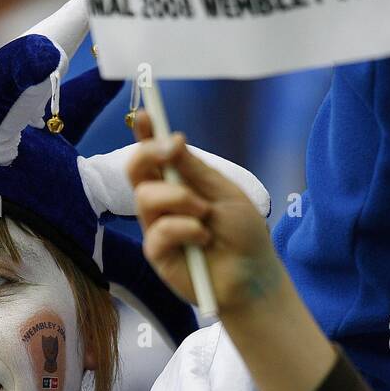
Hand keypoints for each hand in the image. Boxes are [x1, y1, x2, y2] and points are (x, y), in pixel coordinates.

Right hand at [126, 112, 287, 316]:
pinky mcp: (157, 254)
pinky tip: (203, 240)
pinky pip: (160, 230)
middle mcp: (163, 203)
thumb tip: (173, 138)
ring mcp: (157, 228)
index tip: (147, 114)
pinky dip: (185, 229)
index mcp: (180, 183)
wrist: (253, 276)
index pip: (156, 155)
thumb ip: (195, 170)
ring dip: (179, 198)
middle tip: (173, 150)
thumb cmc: (243, 235)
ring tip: (205, 214)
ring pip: (145, 197)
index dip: (147, 134)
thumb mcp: (224, 193)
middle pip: (136, 170)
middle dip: (150, 153)